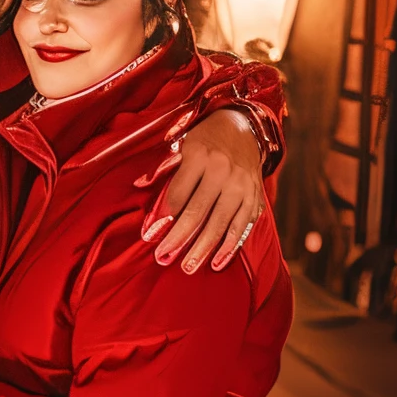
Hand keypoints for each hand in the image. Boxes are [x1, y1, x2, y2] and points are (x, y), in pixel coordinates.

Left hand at [142, 110, 264, 272]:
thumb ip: (164, 169)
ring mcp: (242, 185)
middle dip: (179, 237)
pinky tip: (216, 262)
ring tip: (188, 267)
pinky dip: (230, 246)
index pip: (178, 193)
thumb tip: (141, 190)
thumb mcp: (181, 144)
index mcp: (200, 155)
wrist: (242, 129)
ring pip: (220, 223)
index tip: (149, 237)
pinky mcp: (254, 198)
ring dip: (203, 248)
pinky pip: (242, 226)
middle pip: (198, 211)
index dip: (162, 217)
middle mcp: (223, 171)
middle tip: (163, 257)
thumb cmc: (203, 140)